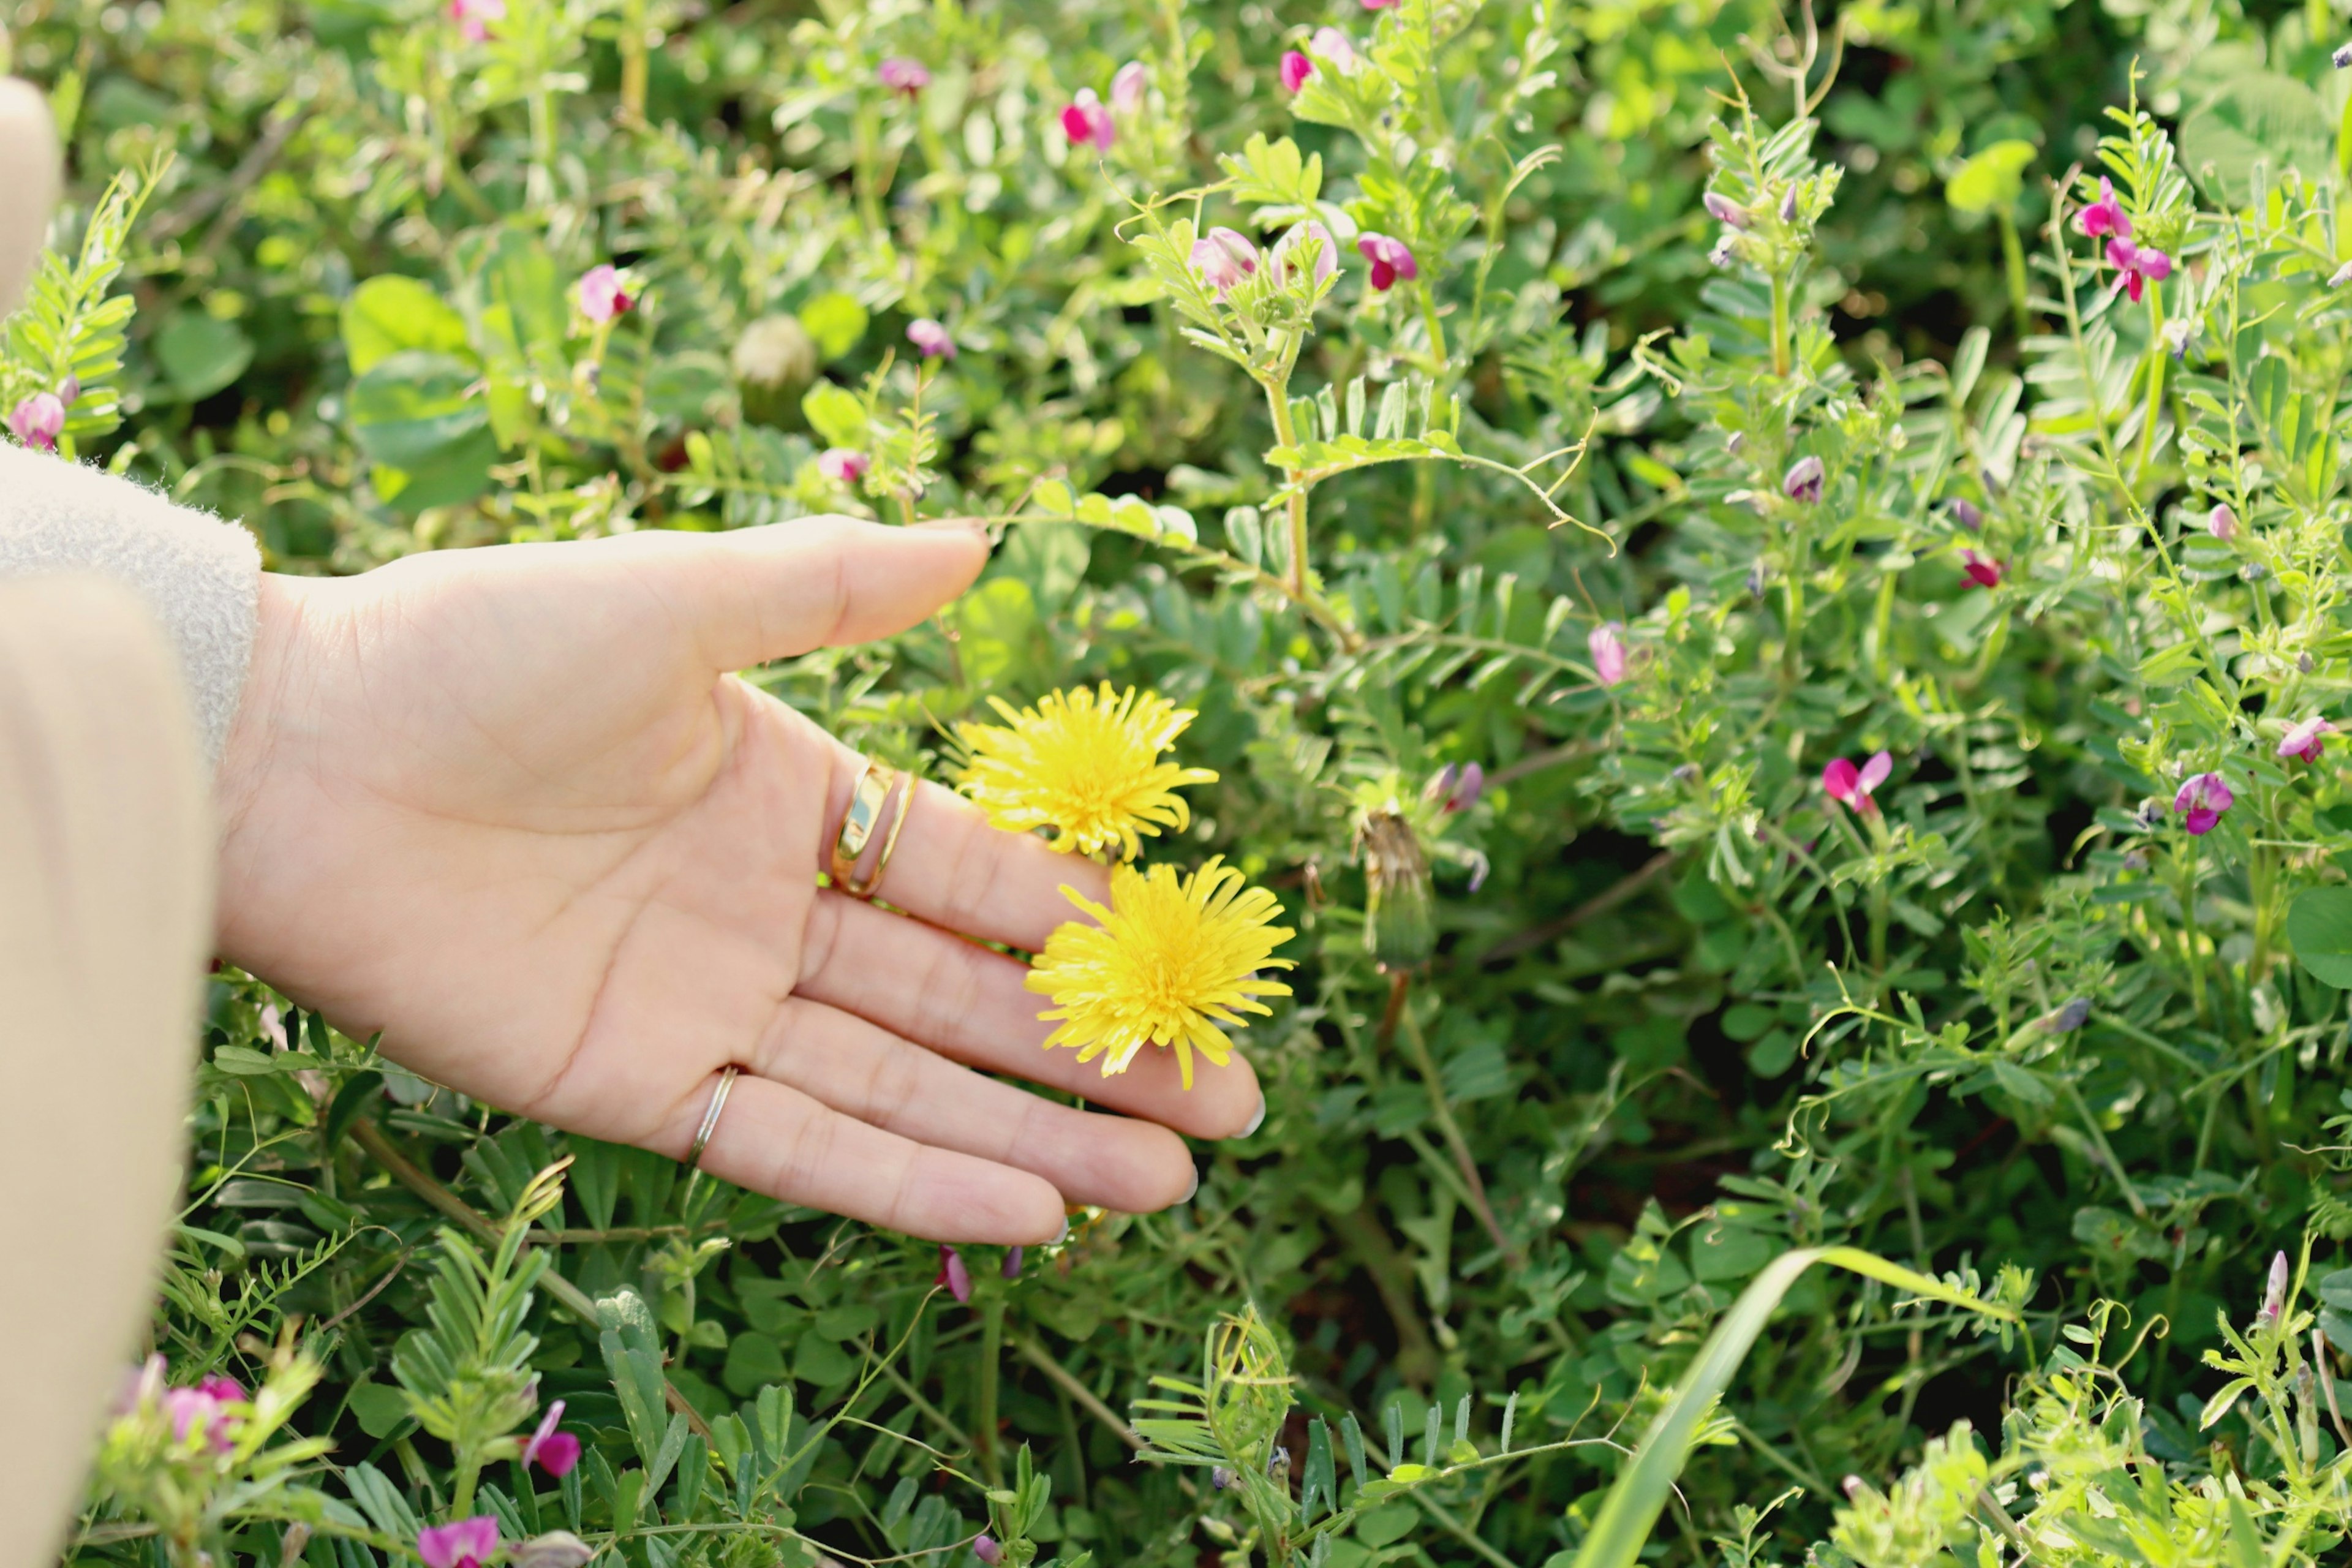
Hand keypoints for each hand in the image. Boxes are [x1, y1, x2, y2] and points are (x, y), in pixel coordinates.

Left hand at [214, 518, 1259, 1242]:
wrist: (289, 753)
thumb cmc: (471, 648)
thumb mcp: (675, 599)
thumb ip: (829, 588)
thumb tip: (979, 541)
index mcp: (790, 792)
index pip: (969, 873)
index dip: (1078, 923)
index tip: (1184, 965)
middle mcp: (766, 910)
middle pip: (961, 1001)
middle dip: (1092, 1053)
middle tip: (1224, 1103)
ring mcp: (709, 1005)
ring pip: (901, 1089)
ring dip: (1029, 1139)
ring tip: (1161, 1180)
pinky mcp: (638, 1089)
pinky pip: (793, 1146)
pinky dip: (905, 1183)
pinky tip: (1023, 1215)